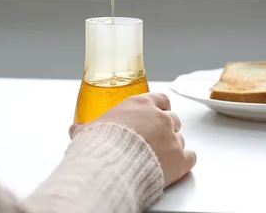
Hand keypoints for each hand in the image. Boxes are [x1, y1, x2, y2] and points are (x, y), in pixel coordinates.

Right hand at [69, 93, 195, 186]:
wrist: (110, 166)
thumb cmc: (100, 145)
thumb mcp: (88, 131)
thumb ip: (85, 128)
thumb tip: (76, 130)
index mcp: (141, 104)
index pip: (161, 99)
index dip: (159, 108)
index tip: (155, 114)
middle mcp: (160, 117)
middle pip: (173, 119)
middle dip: (166, 128)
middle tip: (154, 139)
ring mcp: (172, 137)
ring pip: (181, 138)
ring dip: (172, 146)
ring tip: (158, 156)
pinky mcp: (180, 159)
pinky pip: (190, 157)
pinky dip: (184, 161)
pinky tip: (176, 165)